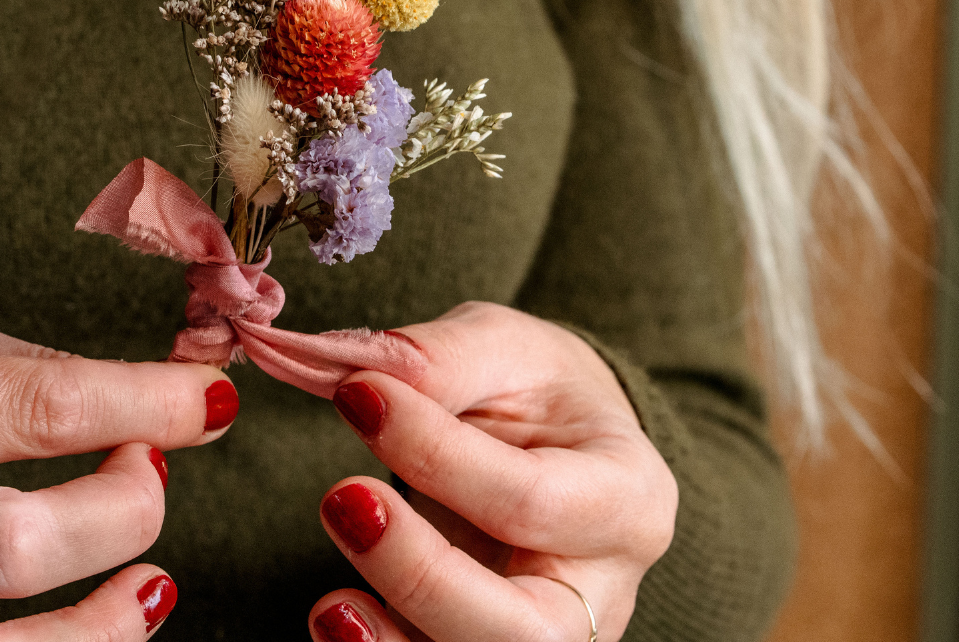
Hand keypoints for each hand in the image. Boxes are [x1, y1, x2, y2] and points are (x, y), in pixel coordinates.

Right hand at [0, 306, 238, 641]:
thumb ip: (6, 364)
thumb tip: (128, 392)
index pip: (45, 406)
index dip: (152, 405)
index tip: (211, 401)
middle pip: (28, 544)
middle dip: (127, 511)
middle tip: (147, 475)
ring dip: (105, 629)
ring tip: (148, 586)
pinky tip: (80, 633)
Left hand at [307, 302, 676, 641]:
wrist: (552, 441)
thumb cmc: (536, 391)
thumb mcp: (504, 345)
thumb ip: (441, 358)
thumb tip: (363, 378)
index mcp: (628, 498)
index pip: (531, 499)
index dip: (437, 454)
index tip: (358, 396)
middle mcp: (601, 589)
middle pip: (526, 628)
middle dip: (424, 577)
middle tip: (345, 498)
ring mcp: (550, 636)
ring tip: (329, 603)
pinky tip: (336, 620)